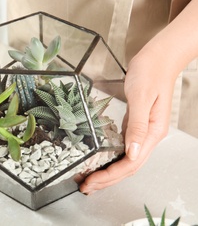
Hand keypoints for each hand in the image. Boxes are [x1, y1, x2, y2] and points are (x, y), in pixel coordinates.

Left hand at [80, 49, 173, 193]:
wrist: (157, 57)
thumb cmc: (150, 72)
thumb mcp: (141, 98)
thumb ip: (138, 126)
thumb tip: (132, 153)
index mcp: (153, 133)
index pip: (130, 164)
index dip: (110, 176)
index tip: (92, 182)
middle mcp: (148, 136)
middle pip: (127, 166)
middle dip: (106, 179)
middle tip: (86, 187)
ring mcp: (142, 131)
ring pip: (124, 159)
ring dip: (107, 171)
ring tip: (90, 178)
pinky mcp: (135, 123)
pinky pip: (122, 146)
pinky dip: (110, 156)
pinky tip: (100, 159)